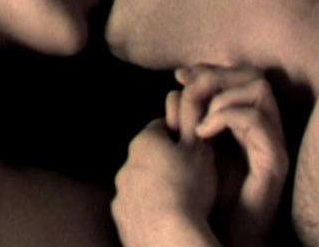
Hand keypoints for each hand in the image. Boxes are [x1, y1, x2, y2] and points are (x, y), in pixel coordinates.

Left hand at [112, 119, 220, 246]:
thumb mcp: (197, 146)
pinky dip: (148, 208)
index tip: (192, 147)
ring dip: (156, 186)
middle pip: (148, 156)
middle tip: (191, 175)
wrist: (169, 236)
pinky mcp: (120, 218)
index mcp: (144, 142)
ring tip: (180, 200)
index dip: (179, 135)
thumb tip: (188, 87)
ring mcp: (120, 193)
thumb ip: (191, 116)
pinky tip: (166, 217)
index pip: (161, 128)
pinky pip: (136, 207)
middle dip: (166, 162)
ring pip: (141, 182)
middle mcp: (126, 165)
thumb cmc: (188, 188)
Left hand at [173, 65, 288, 246]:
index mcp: (245, 122)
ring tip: (197, 118)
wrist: (218, 236)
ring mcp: (272, 141)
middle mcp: (264, 126)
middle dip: (216, 74)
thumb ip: (188, 120)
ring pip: (260, 89)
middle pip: (252, 75)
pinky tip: (203, 132)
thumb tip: (175, 87)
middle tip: (188, 85)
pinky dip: (227, 116)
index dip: (209, 68)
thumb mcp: (190, 151)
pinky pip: (257, 119)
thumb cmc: (204, 199)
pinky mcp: (274, 159)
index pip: (238, 74)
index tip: (180, 75)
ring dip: (222, 95)